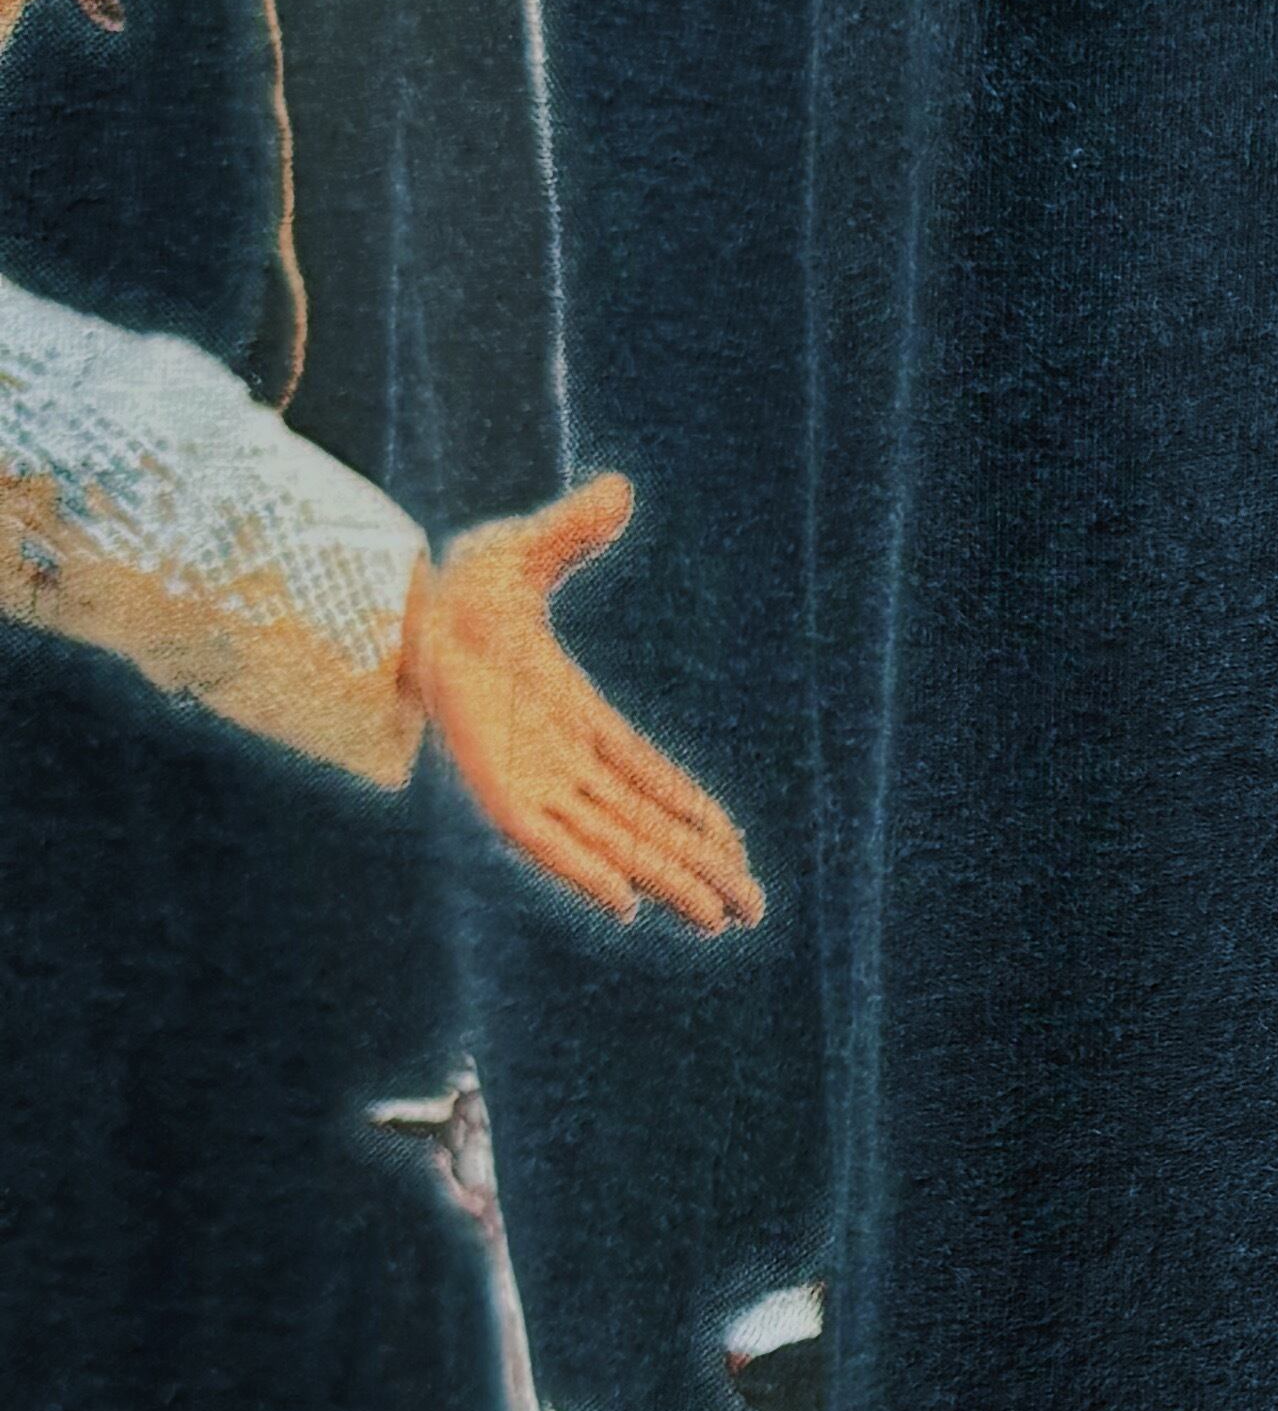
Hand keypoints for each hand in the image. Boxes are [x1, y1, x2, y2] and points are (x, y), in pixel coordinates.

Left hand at [397, 473, 764, 934]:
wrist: (390, 611)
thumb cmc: (453, 588)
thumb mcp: (523, 551)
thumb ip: (573, 529)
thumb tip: (619, 488)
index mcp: (579, 716)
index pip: (651, 778)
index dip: (696, 815)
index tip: (738, 851)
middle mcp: (563, 758)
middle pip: (648, 827)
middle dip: (701, 869)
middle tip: (754, 910)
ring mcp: (531, 778)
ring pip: (613, 844)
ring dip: (663, 882)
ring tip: (716, 922)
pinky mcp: (497, 790)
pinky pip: (551, 843)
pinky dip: (586, 873)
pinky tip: (626, 908)